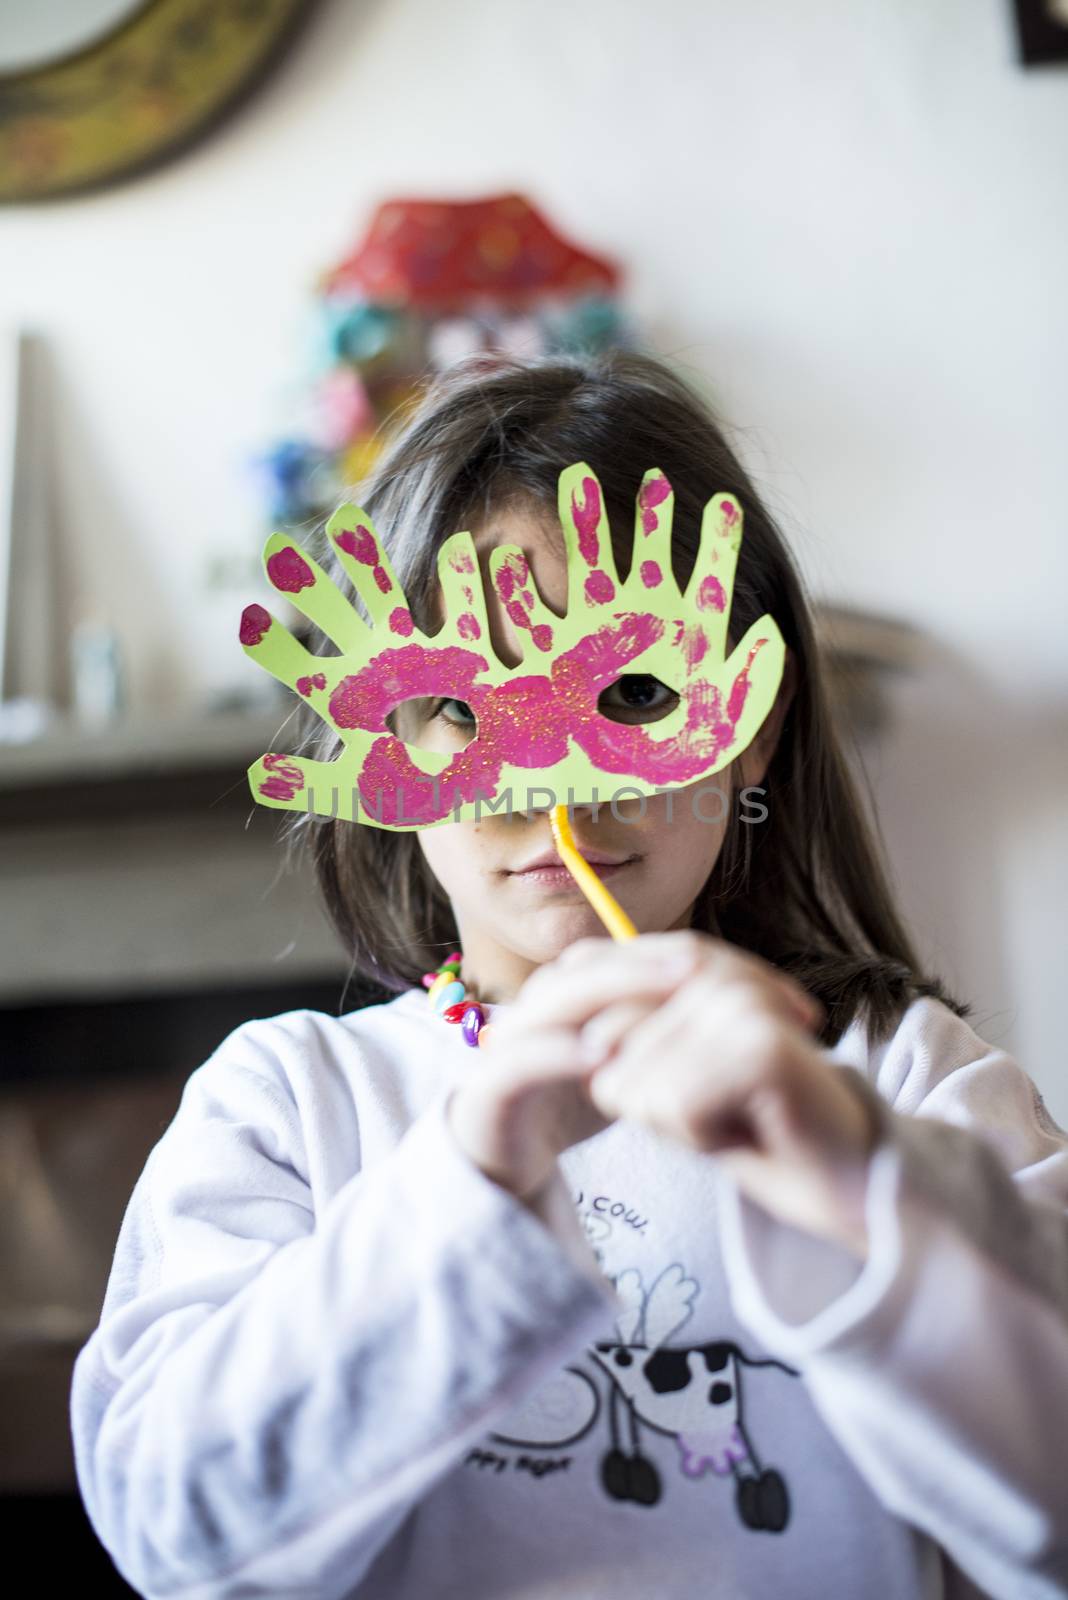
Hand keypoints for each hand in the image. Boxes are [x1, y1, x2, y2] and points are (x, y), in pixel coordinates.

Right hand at [446, 936, 704, 1203]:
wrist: (508, 1163)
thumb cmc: (566, 1107)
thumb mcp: (613, 1065)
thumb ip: (644, 1032)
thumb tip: (706, 999)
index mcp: (554, 998)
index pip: (600, 960)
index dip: (648, 955)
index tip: (702, 958)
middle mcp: (527, 1010)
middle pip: (579, 972)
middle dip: (637, 968)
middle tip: (691, 968)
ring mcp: (503, 1044)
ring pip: (553, 1004)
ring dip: (607, 997)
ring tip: (662, 1003)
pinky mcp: (489, 1086)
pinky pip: (524, 1059)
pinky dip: (562, 1052)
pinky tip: (604, 1055)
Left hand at [575, 933, 880, 1255]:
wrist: (845, 1179)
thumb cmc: (753, 1129)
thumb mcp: (670, 1083)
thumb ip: (627, 1045)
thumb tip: (589, 1038)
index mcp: (694, 967)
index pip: (598, 1006)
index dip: (620, 1072)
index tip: (694, 1092)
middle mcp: (717, 972)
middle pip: (607, 1047)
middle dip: (650, 1102)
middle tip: (723, 1109)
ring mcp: (741, 1002)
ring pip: (636, 1081)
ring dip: (680, 1124)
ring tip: (739, 1116)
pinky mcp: (760, 1043)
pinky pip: (676, 1105)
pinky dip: (703, 1137)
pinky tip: (753, 1128)